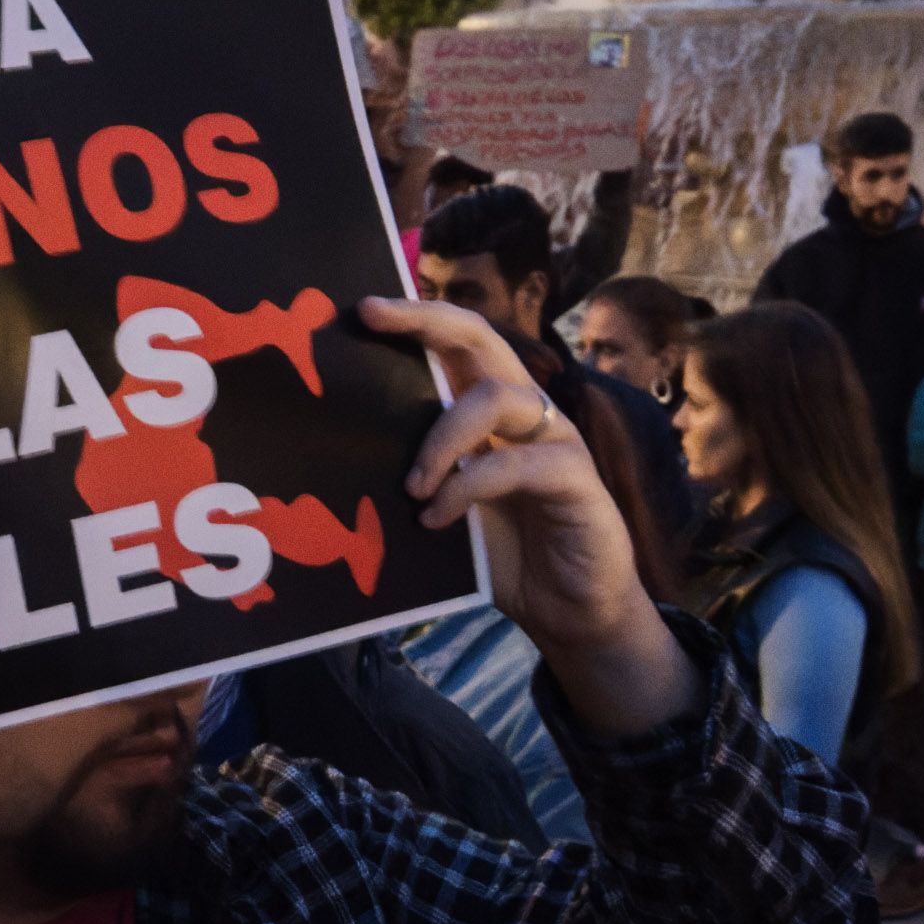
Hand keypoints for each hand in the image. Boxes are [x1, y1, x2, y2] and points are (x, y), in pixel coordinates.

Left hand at [362, 296, 697, 737]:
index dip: (415, 317)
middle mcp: (528, 413)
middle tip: (372, 320)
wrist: (573, 614)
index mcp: (495, 413)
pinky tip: (437, 519)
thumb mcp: (450, 509)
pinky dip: (468, 487)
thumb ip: (421, 474)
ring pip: (496, 399)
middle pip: (483, 340)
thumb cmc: (507, 558)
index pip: (458, 344)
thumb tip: (346, 452)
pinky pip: (517, 465)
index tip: (362, 309)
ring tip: (412, 486)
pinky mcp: (577, 480)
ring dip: (441, 437)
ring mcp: (556, 441)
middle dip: (424, 321)